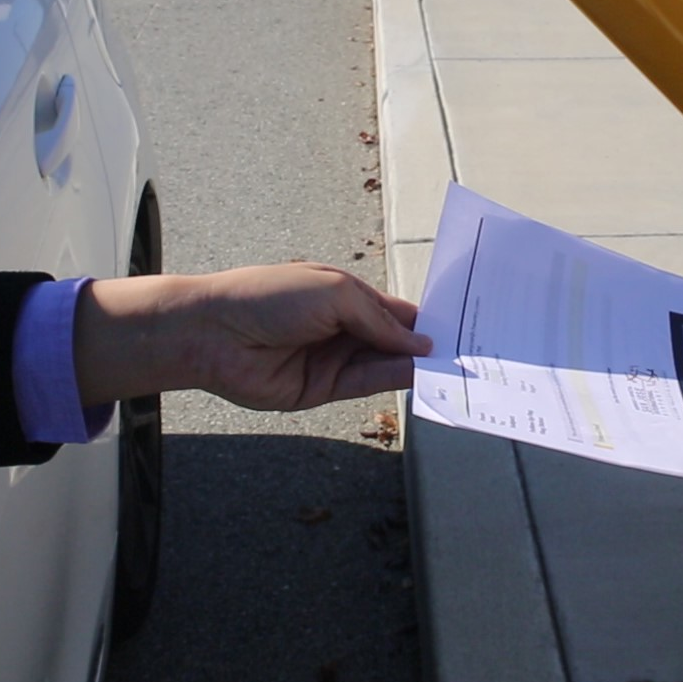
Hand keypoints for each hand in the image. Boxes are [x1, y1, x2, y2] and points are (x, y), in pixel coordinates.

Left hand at [72, 264, 431, 410]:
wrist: (215, 333)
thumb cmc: (269, 296)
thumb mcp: (335, 293)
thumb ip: (379, 318)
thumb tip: (417, 342)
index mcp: (345, 294)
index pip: (394, 310)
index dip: (424, 317)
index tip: (460, 324)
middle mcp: (342, 327)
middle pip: (394, 340)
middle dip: (425, 344)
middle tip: (467, 350)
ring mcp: (333, 358)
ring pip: (384, 364)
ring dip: (414, 364)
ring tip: (451, 364)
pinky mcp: (324, 388)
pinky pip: (367, 384)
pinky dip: (394, 381)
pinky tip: (419, 374)